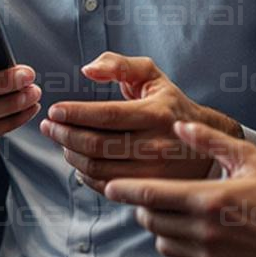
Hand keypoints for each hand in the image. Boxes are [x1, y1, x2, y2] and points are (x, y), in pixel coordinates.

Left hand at [42, 57, 242, 189]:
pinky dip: (85, 175)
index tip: (54, 111)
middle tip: (48, 126)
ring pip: (98, 168)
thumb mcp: (152, 76)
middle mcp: (157, 145)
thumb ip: (119, 65)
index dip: (75, 114)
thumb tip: (88, 70)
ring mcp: (154, 173)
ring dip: (71, 155)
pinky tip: (78, 161)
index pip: (107, 115)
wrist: (206, 143)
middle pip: (97, 145)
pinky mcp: (149, 191)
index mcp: (157, 114)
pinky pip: (106, 187)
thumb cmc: (171, 105)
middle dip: (64, 135)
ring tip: (61, 141)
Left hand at [106, 122, 255, 256]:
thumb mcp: (251, 161)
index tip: (108, 186)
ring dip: (162, 226)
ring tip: (185, 213)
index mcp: (208, 200)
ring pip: (162, 241)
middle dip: (147, 205)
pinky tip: (201, 235)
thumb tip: (178, 125)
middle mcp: (203, 233)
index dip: (124, 190)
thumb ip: (211, 141)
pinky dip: (179, 247)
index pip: (151, 195)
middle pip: (151, 219)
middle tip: (159, 194)